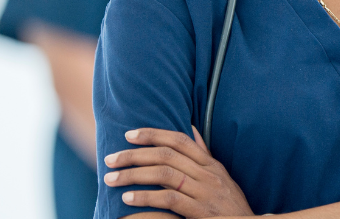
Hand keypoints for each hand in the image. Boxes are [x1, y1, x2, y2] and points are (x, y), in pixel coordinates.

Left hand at [104, 127, 253, 217]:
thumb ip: (203, 155)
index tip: (129, 135)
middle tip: (110, 159)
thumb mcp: (221, 178)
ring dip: (134, 175)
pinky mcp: (201, 213)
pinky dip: (146, 198)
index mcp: (212, 165)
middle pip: (167, 156)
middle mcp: (209, 176)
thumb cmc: (229, 206)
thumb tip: (191, 128)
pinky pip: (170, 201)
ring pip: (165, 175)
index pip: (180, 141)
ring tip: (111, 179)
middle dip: (134, 155)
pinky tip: (128, 199)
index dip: (153, 134)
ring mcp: (206, 194)